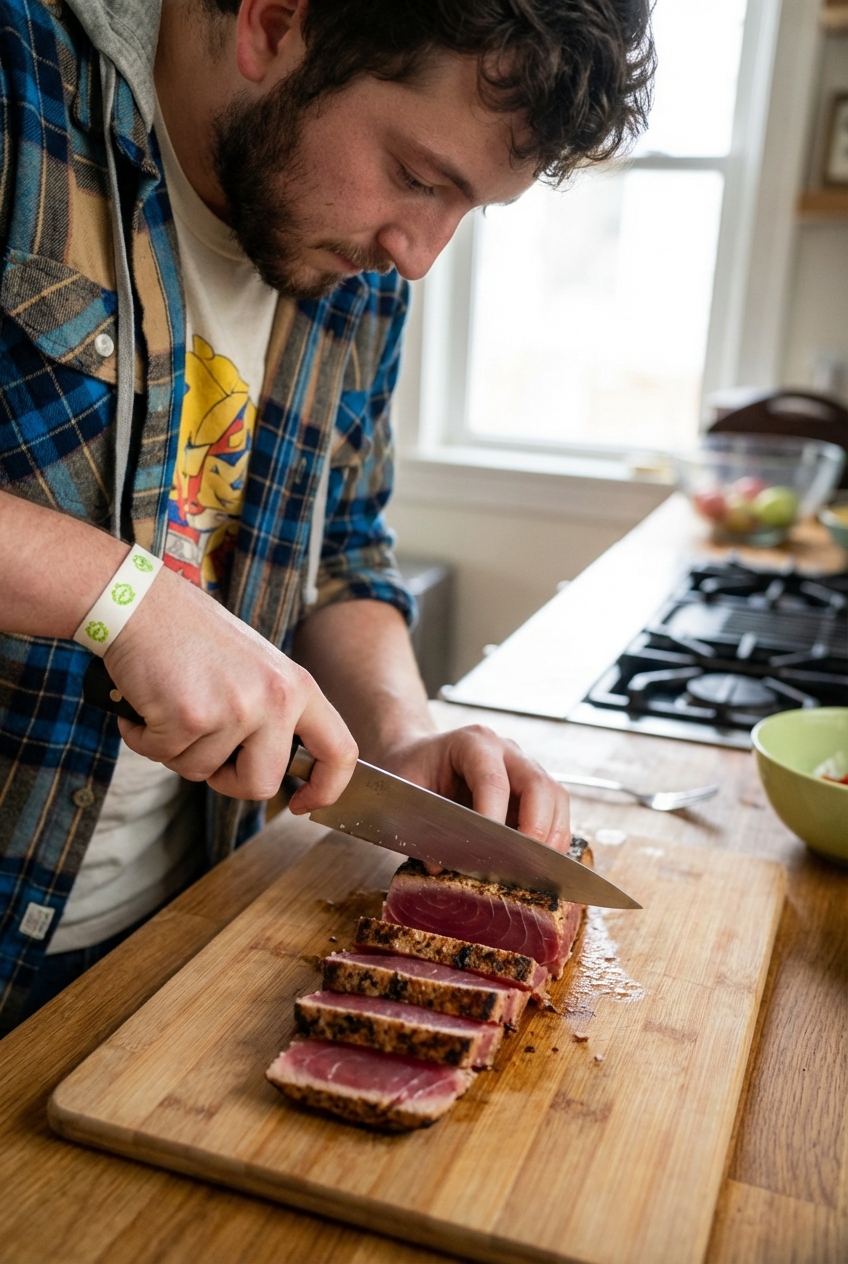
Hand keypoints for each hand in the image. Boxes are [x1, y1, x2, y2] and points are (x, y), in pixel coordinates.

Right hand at [103, 568, 357, 806]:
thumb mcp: (255, 668)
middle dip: (227, 781)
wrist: (139, 602)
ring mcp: (235, 709)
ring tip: (170, 704)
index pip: (340, 751)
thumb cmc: (191, 636)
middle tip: (203, 751)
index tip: (303, 804)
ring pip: (202, 772)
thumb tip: (272, 768)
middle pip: (262, 783)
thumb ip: (272, 713)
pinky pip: (163, 756)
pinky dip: (145, 738)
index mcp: (297, 686)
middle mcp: (275, 698)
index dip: (326, 788)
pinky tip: (145, 703)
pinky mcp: (191, 717)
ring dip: (175, 749)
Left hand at [376, 725, 571, 853]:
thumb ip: (417, 824)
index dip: (493, 816)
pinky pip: (555, 811)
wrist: (416, 756)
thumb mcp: (401, 791)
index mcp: (472, 743)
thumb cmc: (409, 771)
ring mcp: (523, 768)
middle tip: (524, 864)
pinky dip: (553, 838)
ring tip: (538, 870)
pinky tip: (539, 865)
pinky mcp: (531, 790)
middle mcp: (505, 751)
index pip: (493, 779)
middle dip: (536, 827)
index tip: (486, 850)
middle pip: (538, 784)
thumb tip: (440, 866)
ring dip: (552, 835)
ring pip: (555, 797)